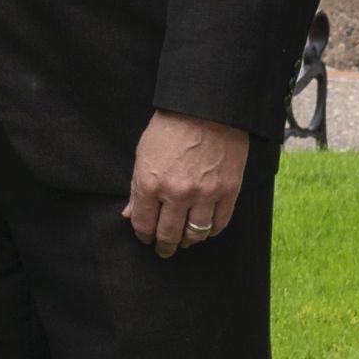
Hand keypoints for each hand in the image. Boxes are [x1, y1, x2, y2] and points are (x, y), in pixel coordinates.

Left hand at [124, 111, 250, 256]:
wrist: (208, 109)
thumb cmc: (171, 127)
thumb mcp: (143, 154)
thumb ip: (136, 188)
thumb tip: (129, 214)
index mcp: (150, 183)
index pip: (143, 224)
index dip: (143, 235)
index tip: (146, 238)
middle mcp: (177, 193)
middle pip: (168, 234)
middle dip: (164, 246)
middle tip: (164, 249)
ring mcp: (205, 194)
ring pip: (195, 234)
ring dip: (188, 240)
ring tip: (184, 240)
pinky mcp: (229, 191)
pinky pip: (219, 223)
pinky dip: (211, 231)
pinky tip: (205, 229)